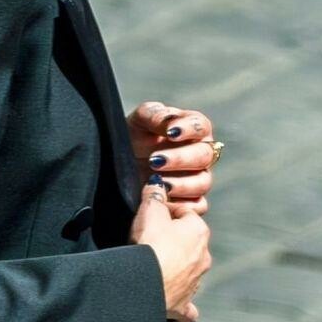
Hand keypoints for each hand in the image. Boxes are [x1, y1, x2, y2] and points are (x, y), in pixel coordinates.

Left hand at [128, 101, 214, 215]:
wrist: (117, 164)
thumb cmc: (132, 138)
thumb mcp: (138, 121)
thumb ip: (154, 114)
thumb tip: (169, 123)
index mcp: (191, 129)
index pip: (201, 126)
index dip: (189, 129)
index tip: (170, 132)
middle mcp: (198, 154)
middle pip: (204, 156)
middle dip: (180, 158)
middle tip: (155, 160)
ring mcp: (196, 179)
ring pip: (203, 183)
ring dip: (181, 184)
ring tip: (157, 182)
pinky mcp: (190, 201)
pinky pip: (197, 207)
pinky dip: (181, 205)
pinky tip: (164, 201)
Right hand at [129, 179, 211, 321]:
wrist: (143, 284)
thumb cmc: (149, 245)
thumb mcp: (149, 211)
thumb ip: (155, 194)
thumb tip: (157, 183)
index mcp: (199, 232)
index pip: (185, 214)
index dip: (167, 213)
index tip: (151, 216)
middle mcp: (203, 257)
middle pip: (188, 244)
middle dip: (173, 242)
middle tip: (148, 241)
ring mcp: (195, 283)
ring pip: (190, 273)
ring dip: (177, 271)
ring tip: (155, 270)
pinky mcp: (183, 305)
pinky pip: (187, 306)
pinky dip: (183, 306)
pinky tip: (175, 305)